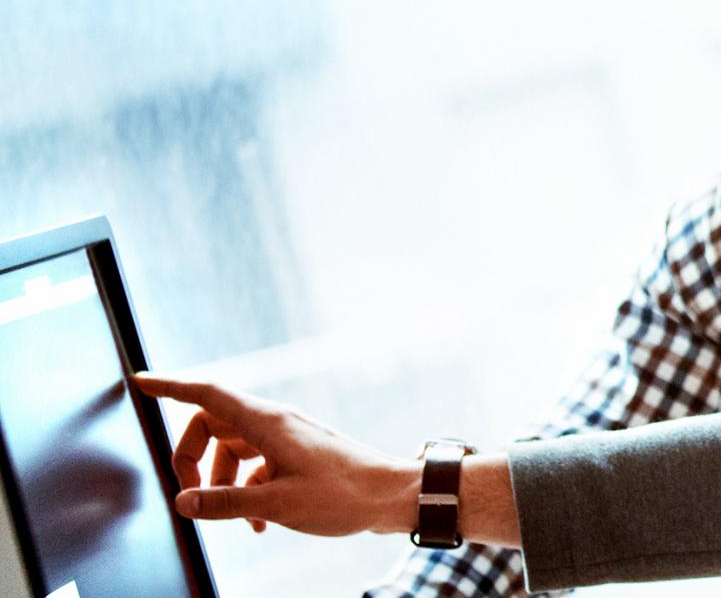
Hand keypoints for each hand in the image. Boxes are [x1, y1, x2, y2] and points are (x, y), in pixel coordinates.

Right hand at [132, 374, 419, 537]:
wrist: (395, 497)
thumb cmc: (345, 496)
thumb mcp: (278, 505)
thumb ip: (226, 503)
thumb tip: (184, 501)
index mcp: (267, 423)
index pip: (207, 393)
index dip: (171, 386)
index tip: (140, 382)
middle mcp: (275, 423)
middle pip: (212, 425)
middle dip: (192, 458)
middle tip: (189, 494)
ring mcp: (288, 439)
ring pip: (234, 450)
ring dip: (223, 483)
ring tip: (234, 519)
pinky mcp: (299, 457)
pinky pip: (258, 467)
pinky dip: (248, 492)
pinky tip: (258, 526)